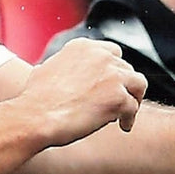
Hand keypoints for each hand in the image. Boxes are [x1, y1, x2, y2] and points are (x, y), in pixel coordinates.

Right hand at [25, 37, 146, 142]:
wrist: (36, 116)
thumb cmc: (35, 99)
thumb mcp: (44, 70)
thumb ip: (59, 66)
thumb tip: (49, 69)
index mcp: (83, 47)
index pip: (113, 52)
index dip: (115, 69)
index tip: (113, 83)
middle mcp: (101, 56)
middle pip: (127, 69)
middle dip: (124, 85)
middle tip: (120, 102)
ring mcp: (112, 76)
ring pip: (138, 84)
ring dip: (134, 98)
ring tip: (127, 113)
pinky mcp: (118, 97)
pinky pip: (133, 108)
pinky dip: (129, 118)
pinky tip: (123, 126)